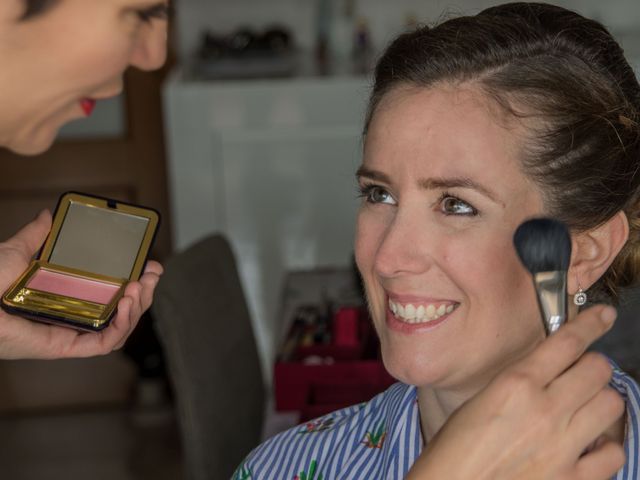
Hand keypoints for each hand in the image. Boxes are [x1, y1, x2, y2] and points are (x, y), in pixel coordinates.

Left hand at [0, 210, 162, 358]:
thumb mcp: (16, 252)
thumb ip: (36, 235)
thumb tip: (48, 215)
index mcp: (66, 299)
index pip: (110, 294)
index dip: (135, 282)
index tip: (148, 265)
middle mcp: (74, 318)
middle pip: (122, 312)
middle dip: (145, 293)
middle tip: (152, 274)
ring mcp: (71, 334)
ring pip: (119, 329)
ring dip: (137, 309)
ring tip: (138, 288)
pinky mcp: (65, 346)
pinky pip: (104, 344)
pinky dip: (121, 326)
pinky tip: (125, 305)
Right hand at [406, 305, 625, 479]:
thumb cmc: (454, 448)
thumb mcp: (480, 400)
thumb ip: (518, 383)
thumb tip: (547, 371)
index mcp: (517, 384)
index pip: (568, 342)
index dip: (591, 323)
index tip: (603, 315)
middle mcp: (546, 409)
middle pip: (598, 369)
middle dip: (593, 366)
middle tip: (582, 373)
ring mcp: (563, 446)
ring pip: (612, 404)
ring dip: (601, 401)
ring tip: (585, 408)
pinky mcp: (573, 479)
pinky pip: (613, 453)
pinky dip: (605, 446)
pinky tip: (588, 445)